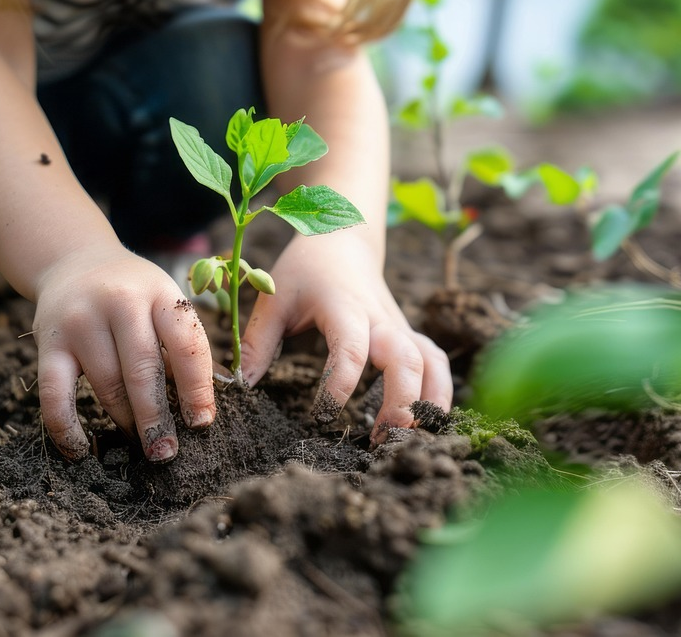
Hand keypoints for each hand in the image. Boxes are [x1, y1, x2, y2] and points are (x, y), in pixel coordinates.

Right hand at [31, 241, 216, 461]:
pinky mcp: (49, 341)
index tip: (201, 423)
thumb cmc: (133, 294)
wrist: (74, 260)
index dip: (197, 388)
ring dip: (124, 420)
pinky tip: (80, 450)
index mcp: (159, 292)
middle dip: (156, 418)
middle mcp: (120, 302)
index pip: (186, 343)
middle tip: (166, 452)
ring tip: (139, 441)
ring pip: (106, 384)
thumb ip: (183, 347)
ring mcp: (81, 320)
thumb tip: (202, 410)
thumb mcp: (164, 302)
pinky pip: (55, 393)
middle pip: (142, 370)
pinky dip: (65, 427)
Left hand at [239, 230, 452, 444]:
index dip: (341, 384)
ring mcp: (400, 327)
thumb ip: (258, 341)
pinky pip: (435, 363)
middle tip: (380, 441)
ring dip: (429, 401)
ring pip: (432, 362)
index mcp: (344, 308)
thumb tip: (242, 386)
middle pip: (406, 360)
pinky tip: (426, 422)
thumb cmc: (305, 269)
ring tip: (410, 439)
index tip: (322, 415)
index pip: (351, 348)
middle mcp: (380, 319)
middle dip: (400, 402)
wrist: (344, 239)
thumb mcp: (274, 298)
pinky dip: (439, 392)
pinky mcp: (409, 336)